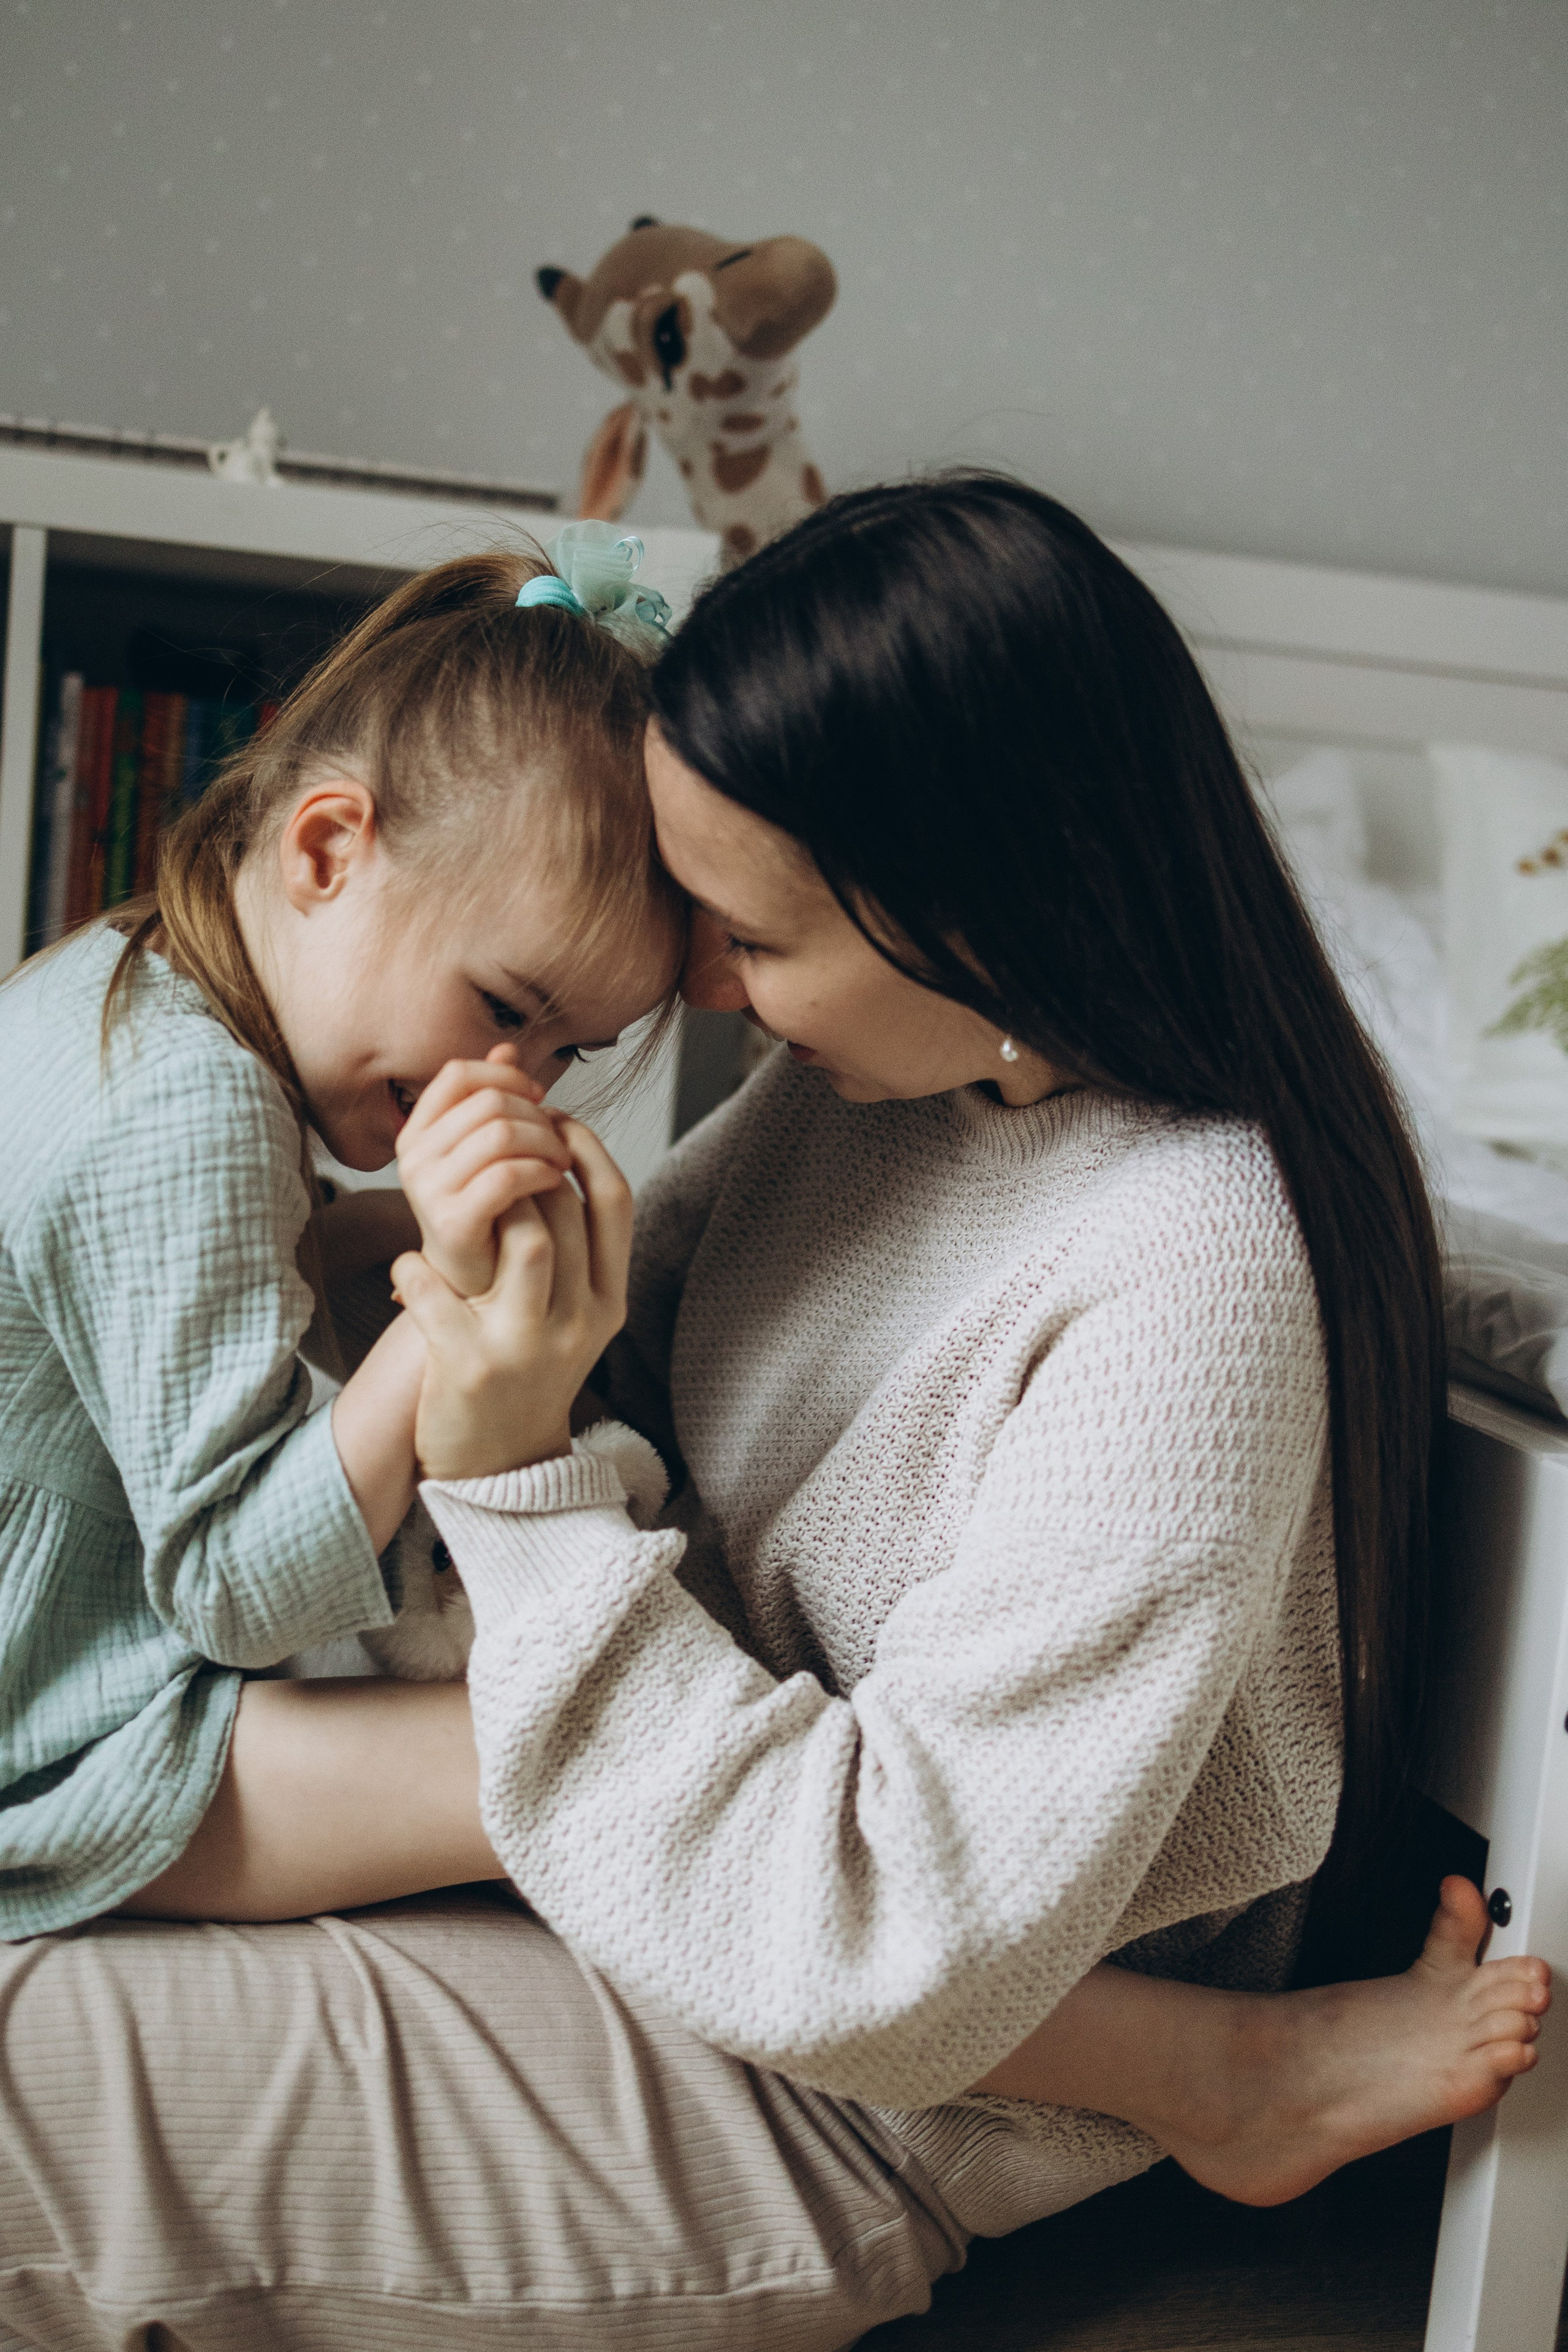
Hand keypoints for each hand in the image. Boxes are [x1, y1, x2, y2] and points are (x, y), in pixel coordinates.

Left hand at [392, 1118, 633, 1480]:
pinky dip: (414, 1269)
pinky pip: (439, 1292)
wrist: (499, 1465)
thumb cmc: (526, 1369)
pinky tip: (409, 1268)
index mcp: (608, 1303)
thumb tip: (556, 1152)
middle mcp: (580, 1322)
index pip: (615, 1202)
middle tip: (489, 1152)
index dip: (585, 1147)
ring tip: (459, 1209)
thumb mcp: (568, 1314)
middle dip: (525, 1167)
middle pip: (565, 1210)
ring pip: (524, 1240)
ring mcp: (529, 1346)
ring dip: (486, 1206)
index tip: (552, 1119)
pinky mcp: (472, 1367)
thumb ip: (569, 1246)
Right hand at [396, 1044, 573, 1297]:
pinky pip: (507, 1174)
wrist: (478, 1290)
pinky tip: (554, 1182)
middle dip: (536, 1116)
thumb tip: (508, 1049)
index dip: (506, 1078)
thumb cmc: (489, 1217)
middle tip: (559, 1142)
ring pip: (501, 1133)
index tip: (539, 1099)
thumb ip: (492, 1101)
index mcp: (418, 1132)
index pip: (458, 1074)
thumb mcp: (486, 1153)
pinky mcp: (452, 1221)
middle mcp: (414, 1157)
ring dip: (545, 1142)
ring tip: (560, 1163)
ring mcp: (428, 1189)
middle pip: (488, 1102)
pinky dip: (541, 1171)